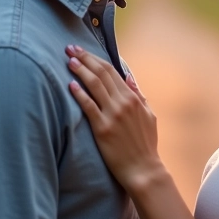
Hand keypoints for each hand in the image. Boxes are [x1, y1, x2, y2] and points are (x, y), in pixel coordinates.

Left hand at [66, 45, 164, 188]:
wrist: (143, 170)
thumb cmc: (146, 145)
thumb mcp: (149, 116)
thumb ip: (139, 95)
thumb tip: (128, 76)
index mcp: (133, 98)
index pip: (112, 71)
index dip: (95, 59)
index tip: (82, 50)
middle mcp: (123, 103)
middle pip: (101, 73)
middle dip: (85, 59)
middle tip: (70, 49)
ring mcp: (113, 115)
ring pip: (94, 86)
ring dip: (80, 71)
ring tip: (69, 61)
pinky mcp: (102, 129)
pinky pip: (88, 107)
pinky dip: (79, 94)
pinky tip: (70, 85)